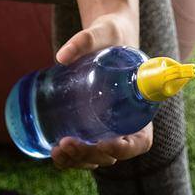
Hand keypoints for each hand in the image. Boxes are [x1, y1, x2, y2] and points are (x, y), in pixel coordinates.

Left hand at [49, 11, 154, 171]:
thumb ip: (85, 39)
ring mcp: (106, 128)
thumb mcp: (103, 32)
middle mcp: (125, 124)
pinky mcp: (90, 126)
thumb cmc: (111, 34)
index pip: (140, 141)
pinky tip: (54, 151)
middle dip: (90, 155)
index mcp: (140, 107)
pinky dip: (71, 158)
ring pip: (95, 158)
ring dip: (77, 162)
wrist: (104, 37)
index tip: (104, 143)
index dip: (125, 148)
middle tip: (67, 143)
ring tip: (57, 151)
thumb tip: (61, 56)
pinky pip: (83, 151)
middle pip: (112, 154)